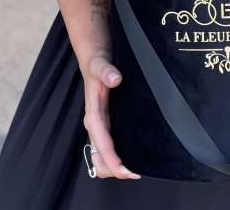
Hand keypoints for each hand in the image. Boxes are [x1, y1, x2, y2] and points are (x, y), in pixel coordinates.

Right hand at [82, 53, 140, 179]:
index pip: (101, 144)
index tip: (126, 170)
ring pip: (103, 155)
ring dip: (115, 166)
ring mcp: (101, 123)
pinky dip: (117, 155)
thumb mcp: (101, 64)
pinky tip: (133, 154)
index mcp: (93, 114)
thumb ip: (106, 71)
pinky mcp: (107, 121)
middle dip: (114, 169)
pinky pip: (109, 144)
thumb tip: (115, 79)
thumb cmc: (97, 62)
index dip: (112, 160)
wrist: (95, 56)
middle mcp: (96, 123)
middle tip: (136, 172)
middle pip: (100, 157)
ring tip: (136, 169)